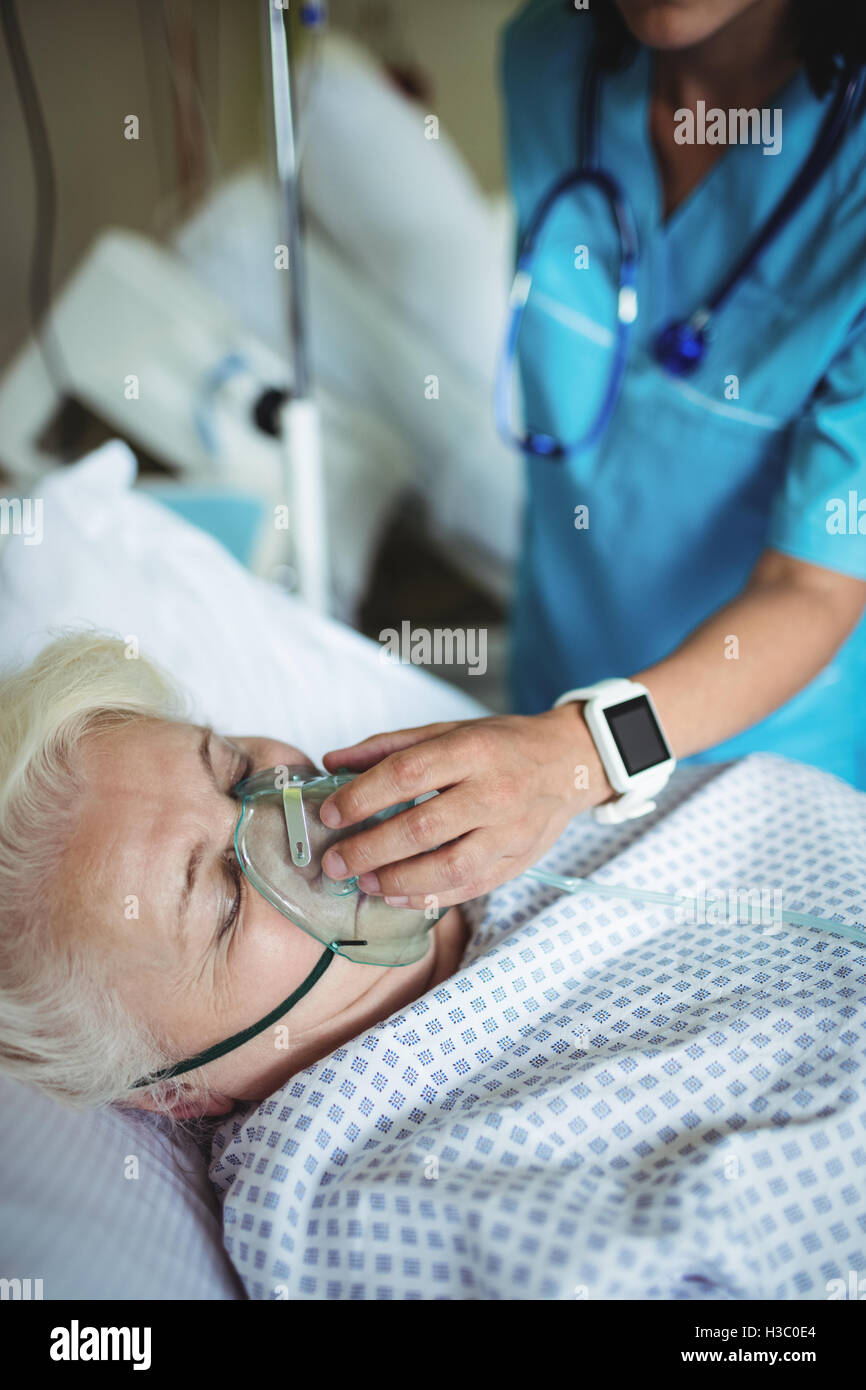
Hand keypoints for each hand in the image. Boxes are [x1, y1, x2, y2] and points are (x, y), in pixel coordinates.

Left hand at [318, 705, 612, 909]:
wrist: (570, 763)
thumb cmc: (499, 745)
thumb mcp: (448, 731)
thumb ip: (389, 746)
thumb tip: (332, 760)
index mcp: (472, 750)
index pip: (407, 773)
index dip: (362, 797)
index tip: (329, 814)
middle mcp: (494, 791)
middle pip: (422, 827)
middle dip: (369, 849)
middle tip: (335, 862)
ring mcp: (510, 831)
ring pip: (447, 867)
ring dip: (397, 880)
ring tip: (364, 881)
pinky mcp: (518, 861)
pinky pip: (469, 888)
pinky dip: (429, 897)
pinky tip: (397, 895)